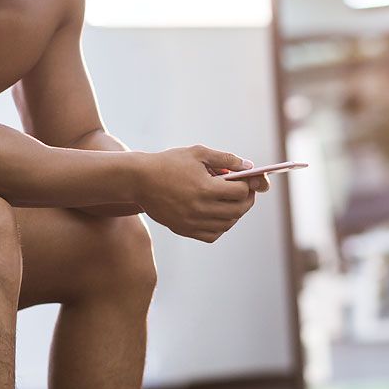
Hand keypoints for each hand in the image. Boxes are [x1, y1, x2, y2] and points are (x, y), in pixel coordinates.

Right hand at [137, 145, 261, 242]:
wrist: (139, 180)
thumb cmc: (169, 163)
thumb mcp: (198, 153)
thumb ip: (226, 159)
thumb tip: (249, 166)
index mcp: (205, 188)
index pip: (241, 192)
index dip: (248, 185)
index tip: (247, 180)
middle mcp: (200, 208)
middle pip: (237, 210)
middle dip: (246, 200)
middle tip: (246, 191)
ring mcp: (191, 222)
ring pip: (227, 224)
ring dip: (235, 213)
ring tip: (231, 201)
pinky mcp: (184, 229)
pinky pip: (212, 235)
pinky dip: (220, 226)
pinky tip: (218, 214)